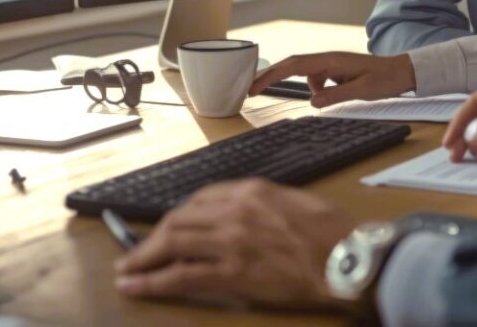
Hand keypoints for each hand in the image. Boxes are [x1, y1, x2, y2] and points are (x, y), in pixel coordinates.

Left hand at [114, 179, 355, 309]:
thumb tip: (252, 216)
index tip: (169, 229)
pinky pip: (182, 275)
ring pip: (173, 243)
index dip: (179, 217)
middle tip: (135, 254)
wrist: (350, 258)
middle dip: (152, 238)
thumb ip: (267, 205)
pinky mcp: (232, 272)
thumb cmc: (335, 233)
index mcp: (253, 190)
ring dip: (144, 258)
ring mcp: (231, 241)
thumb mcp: (298, 202)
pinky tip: (137, 286)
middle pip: (180, 220)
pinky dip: (154, 280)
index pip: (202, 199)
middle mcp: (235, 210)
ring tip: (127, 272)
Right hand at [250, 52, 415, 106]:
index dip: (271, 75)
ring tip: (311, 97)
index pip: (293, 66)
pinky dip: (316, 90)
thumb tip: (312, 101)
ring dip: (299, 85)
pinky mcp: (335, 72)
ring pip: (304, 75)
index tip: (254, 86)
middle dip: (270, 77)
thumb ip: (336, 95)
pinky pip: (317, 81)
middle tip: (250, 90)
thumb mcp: (362, 90)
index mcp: (330, 60)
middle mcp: (327, 59)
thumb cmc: (386, 78)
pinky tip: (330, 97)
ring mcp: (331, 65)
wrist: (402, 72)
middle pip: (291, 66)